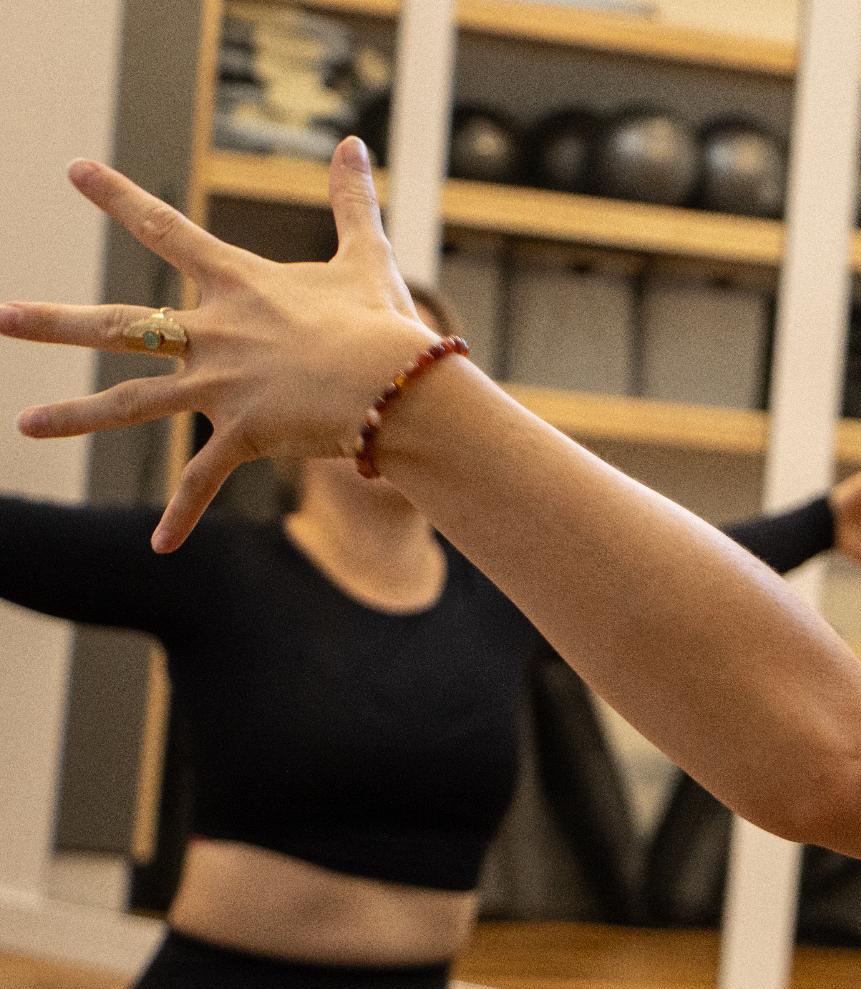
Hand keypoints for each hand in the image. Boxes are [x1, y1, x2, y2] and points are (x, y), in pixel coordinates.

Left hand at [5, 139, 434, 550]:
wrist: (397, 386)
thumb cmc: (382, 321)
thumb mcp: (364, 259)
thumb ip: (351, 203)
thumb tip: (353, 143)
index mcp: (239, 285)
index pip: (165, 230)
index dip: (118, 197)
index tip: (74, 171)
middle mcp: (214, 333)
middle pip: (119, 325)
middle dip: (52, 323)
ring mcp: (220, 386)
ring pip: (132, 405)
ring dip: (75, 417)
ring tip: (24, 425)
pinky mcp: (241, 434)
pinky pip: (203, 478)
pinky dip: (183, 514)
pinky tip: (158, 547)